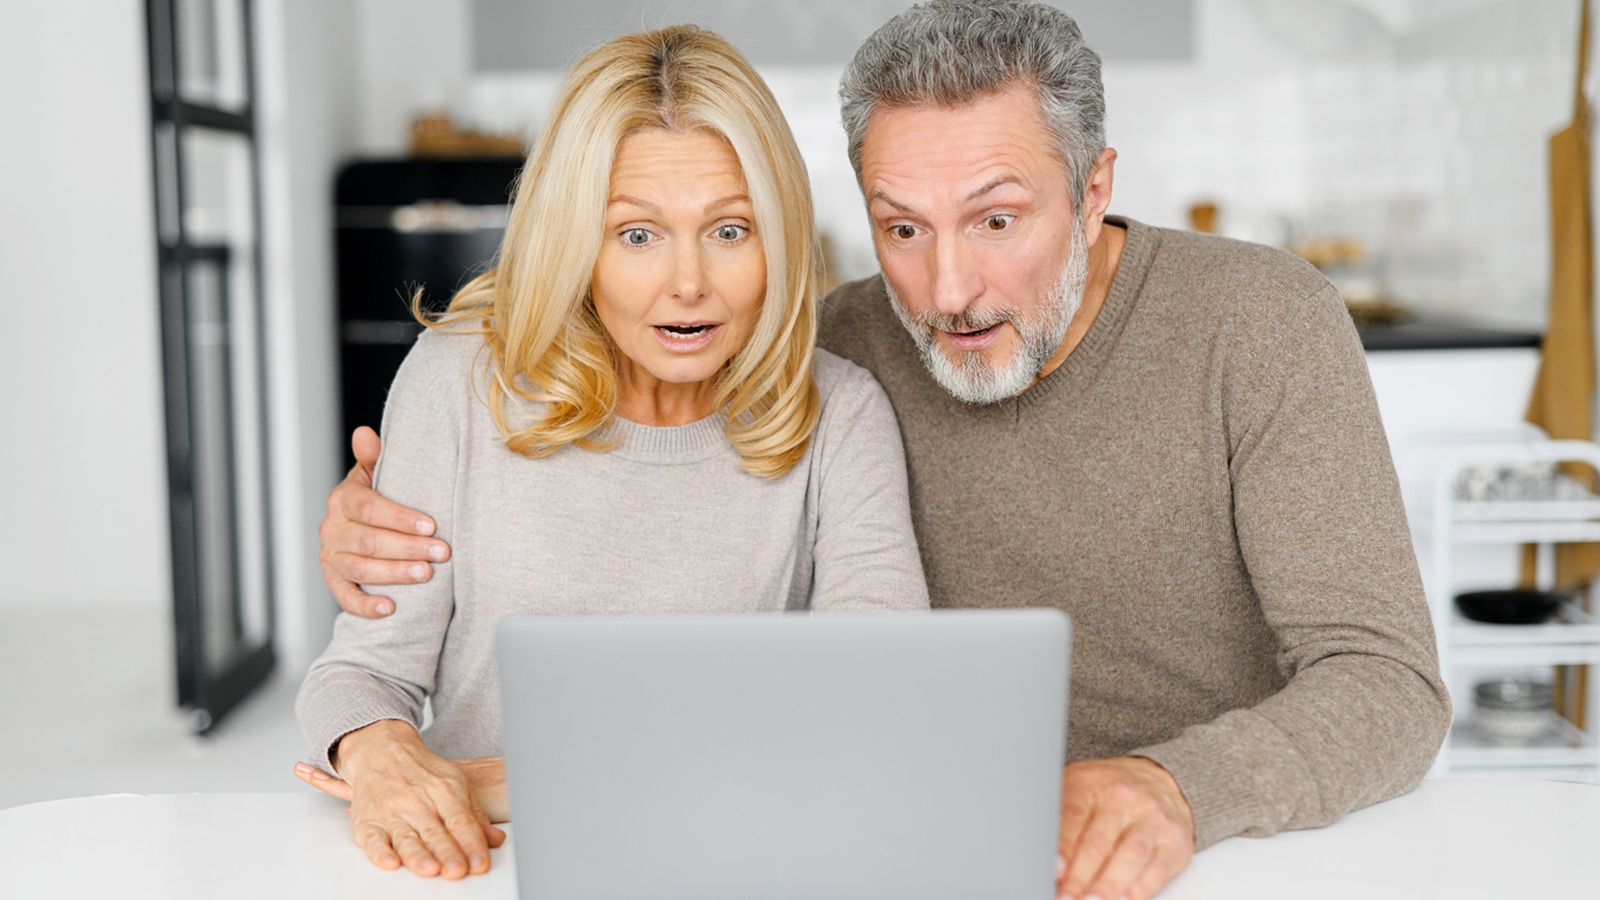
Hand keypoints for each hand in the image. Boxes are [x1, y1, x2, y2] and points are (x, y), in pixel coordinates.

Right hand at [319, 426, 451, 617]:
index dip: (400, 518)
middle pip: (368, 541)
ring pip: (361, 569)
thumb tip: (364, 433)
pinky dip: (366, 606)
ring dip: (395, 573)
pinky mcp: (334, 583)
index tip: (431, 525)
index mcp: (343, 499)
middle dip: (408, 548)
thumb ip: (372, 456)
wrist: (358, 527)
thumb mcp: (374, 475)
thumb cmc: (375, 499)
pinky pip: (346, 599)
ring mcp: (331, 558)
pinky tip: (390, 608)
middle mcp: (332, 529)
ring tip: (426, 574)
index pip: (369, 508)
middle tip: (441, 552)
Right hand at [325, 720, 505, 877]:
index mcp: (444, 791)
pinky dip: (380, 853)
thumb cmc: (422, 772)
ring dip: (418, 856)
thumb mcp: (455, 783)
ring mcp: (392, 812)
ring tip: (431, 869)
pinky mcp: (368, 821)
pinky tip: (391, 862)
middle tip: (458, 870)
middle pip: (436, 833)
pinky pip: (373, 840)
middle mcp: (417, 802)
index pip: (462, 821)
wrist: (382, 750)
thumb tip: (496, 840)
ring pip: (407, 839)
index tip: (480, 863)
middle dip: (448, 853)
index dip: (472, 843)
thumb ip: (475, 815)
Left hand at [1056, 756, 1194, 899]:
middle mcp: (1123, 799)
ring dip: (1108, 886)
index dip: (1062, 846)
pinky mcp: (1174, 841)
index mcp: (1090, 784)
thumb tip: (1044, 861)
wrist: (1157, 777)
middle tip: (1066, 897)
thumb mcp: (1077, 790)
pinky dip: (1138, 890)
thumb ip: (1059, 820)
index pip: (1072, 816)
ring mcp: (1151, 819)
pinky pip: (1155, 870)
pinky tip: (1123, 899)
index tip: (1053, 870)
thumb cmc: (1106, 792)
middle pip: (1098, 842)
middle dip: (1079, 876)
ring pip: (1129, 856)